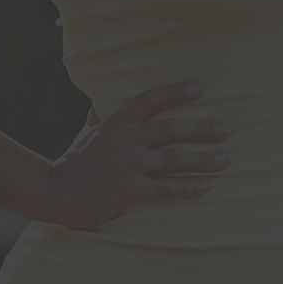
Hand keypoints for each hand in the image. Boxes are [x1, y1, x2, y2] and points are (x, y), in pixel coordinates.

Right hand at [37, 83, 230, 229]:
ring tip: (225, 160)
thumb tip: (105, 93)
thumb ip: (102, 114)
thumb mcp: (89, 132)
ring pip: (173, 159)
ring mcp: (128, 166)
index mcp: (116, 123)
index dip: (174, 93)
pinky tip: (206, 188)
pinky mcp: (129, 191)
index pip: (149, 100)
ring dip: (203, 160)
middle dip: (200, 129)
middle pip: (169, 130)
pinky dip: (187, 189)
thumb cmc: (76, 161)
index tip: (200, 90)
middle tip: (226, 130)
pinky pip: (164, 189)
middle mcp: (125, 141)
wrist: (56, 193)